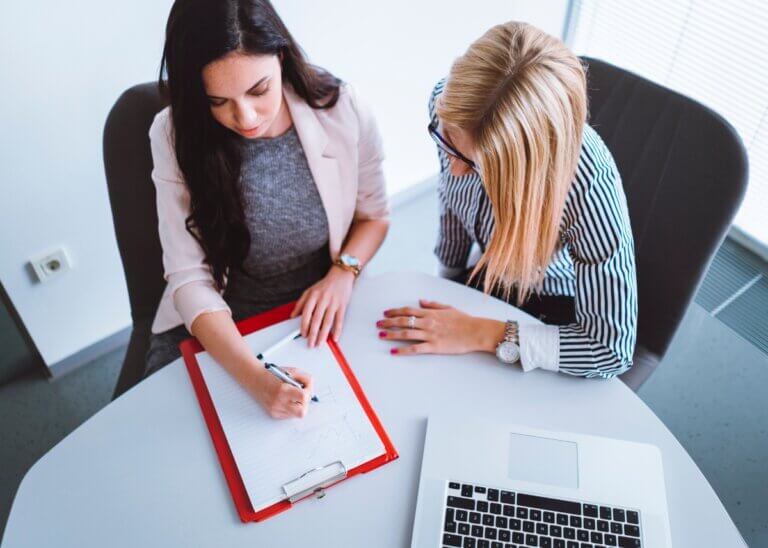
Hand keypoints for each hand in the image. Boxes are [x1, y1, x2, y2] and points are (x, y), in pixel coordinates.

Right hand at [250, 366, 313, 418]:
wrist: (255, 379)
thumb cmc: (273, 374)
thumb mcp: (292, 371)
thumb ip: (305, 379)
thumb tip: (312, 389)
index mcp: (282, 390)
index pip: (304, 397)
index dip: (308, 392)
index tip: (306, 388)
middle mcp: (278, 402)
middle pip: (302, 412)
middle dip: (305, 404)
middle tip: (302, 396)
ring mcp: (275, 410)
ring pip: (296, 415)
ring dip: (298, 406)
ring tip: (294, 396)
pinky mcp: (274, 414)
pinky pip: (289, 415)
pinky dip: (291, 408)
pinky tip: (287, 400)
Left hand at [290, 266, 354, 346]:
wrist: (341, 275)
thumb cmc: (325, 284)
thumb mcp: (309, 291)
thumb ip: (300, 303)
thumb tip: (293, 315)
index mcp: (313, 296)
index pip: (307, 313)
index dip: (305, 325)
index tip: (303, 334)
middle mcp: (323, 299)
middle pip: (317, 320)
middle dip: (313, 334)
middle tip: (310, 343)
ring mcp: (333, 303)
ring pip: (327, 321)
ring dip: (323, 334)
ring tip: (320, 343)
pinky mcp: (342, 305)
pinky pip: (339, 320)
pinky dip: (337, 330)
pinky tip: (334, 337)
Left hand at [376, 299, 504, 355]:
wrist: (475, 331)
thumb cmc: (464, 320)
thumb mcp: (448, 308)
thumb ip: (433, 304)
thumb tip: (421, 301)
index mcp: (430, 313)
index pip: (408, 310)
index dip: (395, 311)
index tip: (385, 313)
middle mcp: (428, 322)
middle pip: (403, 321)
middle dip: (388, 322)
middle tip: (378, 324)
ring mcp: (430, 334)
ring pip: (406, 333)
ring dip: (392, 334)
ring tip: (381, 336)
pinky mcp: (434, 346)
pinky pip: (415, 348)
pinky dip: (403, 350)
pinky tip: (393, 351)